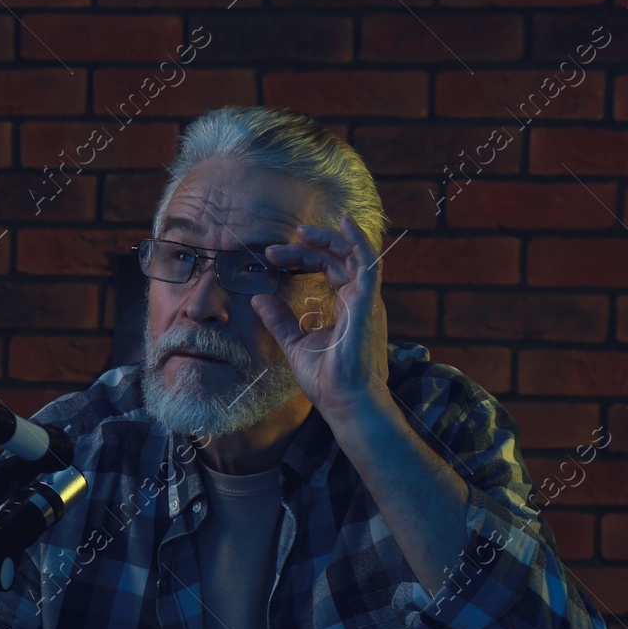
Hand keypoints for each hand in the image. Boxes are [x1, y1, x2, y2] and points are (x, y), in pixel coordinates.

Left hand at [250, 212, 396, 427]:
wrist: (345, 403)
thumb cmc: (327, 380)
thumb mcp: (295, 343)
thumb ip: (280, 319)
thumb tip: (258, 299)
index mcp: (346, 306)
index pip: (328, 268)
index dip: (302, 257)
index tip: (272, 257)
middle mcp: (359, 299)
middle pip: (337, 258)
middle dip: (309, 247)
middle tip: (277, 247)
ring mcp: (366, 300)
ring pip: (353, 255)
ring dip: (329, 239)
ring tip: (302, 230)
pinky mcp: (367, 305)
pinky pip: (369, 265)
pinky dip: (359, 242)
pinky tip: (344, 225)